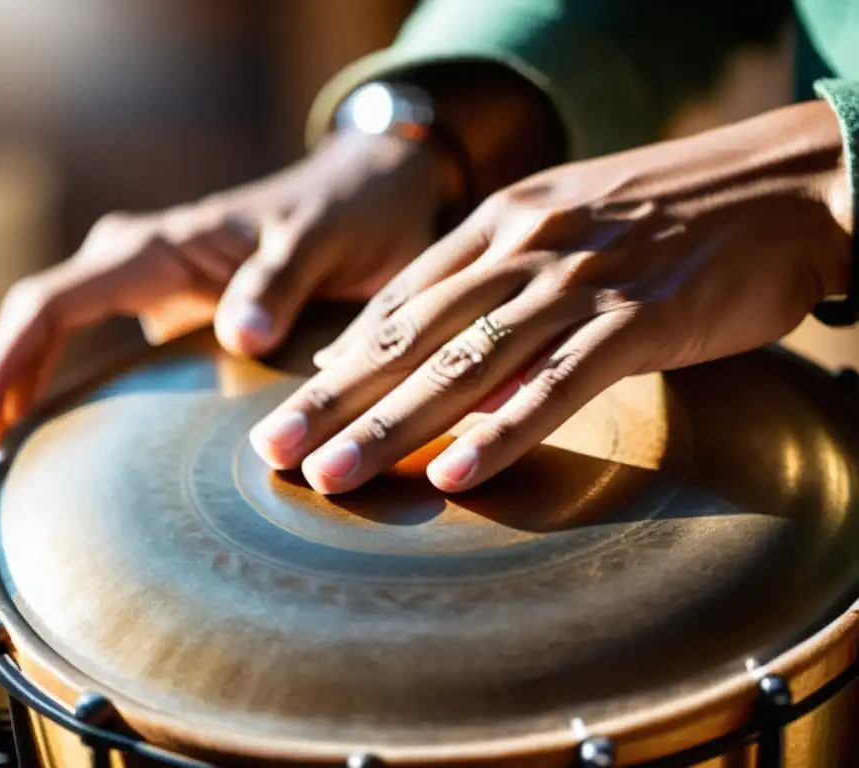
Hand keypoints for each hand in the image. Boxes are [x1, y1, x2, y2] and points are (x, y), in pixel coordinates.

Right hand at [0, 132, 447, 476]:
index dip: (9, 356)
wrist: (374, 189)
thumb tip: (238, 336)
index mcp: (167, 245)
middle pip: (42, 317)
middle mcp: (147, 260)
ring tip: (0, 457)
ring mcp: (159, 284)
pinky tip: (67, 430)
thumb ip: (283, 280)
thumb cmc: (351, 211)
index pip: (57, 300)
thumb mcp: (325, 240)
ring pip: (64, 331)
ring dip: (27, 385)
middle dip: (3, 381)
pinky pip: (105, 343)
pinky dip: (73, 384)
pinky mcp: (180, 307)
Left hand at [250, 101, 851, 494]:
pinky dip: (501, 431)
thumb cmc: (670, 212)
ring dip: (388, 425)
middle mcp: (523, 247)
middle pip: (407, 333)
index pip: (400, 299)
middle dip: (331, 397)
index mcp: (501, 221)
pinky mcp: (636, 320)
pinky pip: (555, 384)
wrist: (785, 181)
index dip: (340, 358)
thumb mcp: (566, 222)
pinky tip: (451, 475)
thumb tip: (439, 342)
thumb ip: (499, 273)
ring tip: (329, 476)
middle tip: (271, 451)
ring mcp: (577, 282)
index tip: (295, 404)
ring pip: (462, 362)